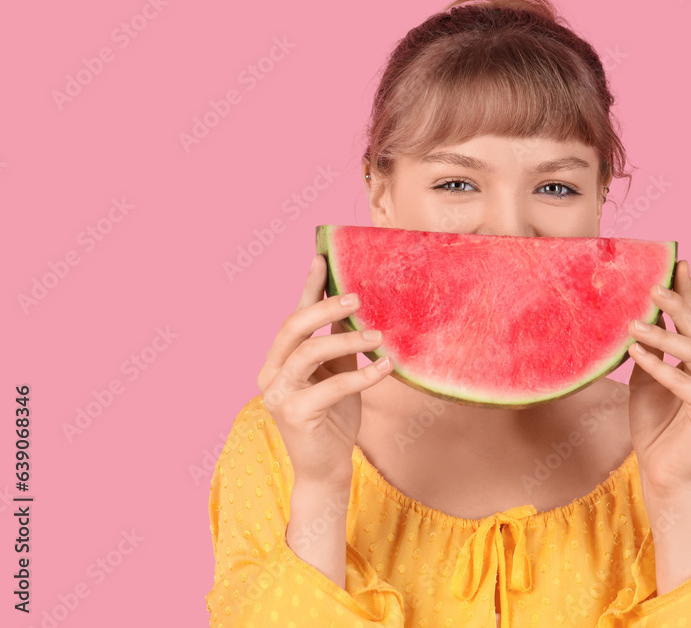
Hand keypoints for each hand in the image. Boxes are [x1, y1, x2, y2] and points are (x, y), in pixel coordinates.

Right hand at [256, 255, 393, 488]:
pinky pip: (332, 385)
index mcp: (280, 359)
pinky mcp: (295, 414)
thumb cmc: (334, 417)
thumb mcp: (337, 371)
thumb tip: (355, 303)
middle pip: (294, 327)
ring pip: (309, 352)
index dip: (308, 286)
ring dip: (346, 339)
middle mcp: (271, 372)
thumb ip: (339, 340)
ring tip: (378, 336)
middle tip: (357, 297)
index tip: (322, 256)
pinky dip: (362, 374)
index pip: (294, 315)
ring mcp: (278, 393)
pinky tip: (386, 367)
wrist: (327, 468)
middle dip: (325, 307)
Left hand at [626, 260, 690, 497]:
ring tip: (632, 324)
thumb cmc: (655, 427)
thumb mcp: (648, 379)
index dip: (688, 293)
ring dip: (661, 335)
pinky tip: (635, 352)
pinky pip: (683, 381)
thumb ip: (653, 350)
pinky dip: (658, 366)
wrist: (662, 473)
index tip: (678, 262)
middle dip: (676, 305)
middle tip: (652, 286)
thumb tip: (642, 315)